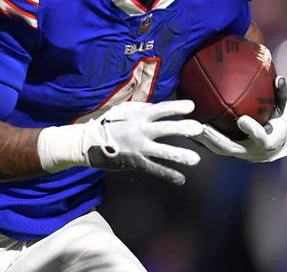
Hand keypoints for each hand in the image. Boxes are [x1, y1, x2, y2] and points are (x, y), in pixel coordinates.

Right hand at [82, 100, 202, 184]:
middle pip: (165, 128)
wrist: (87, 143)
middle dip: (183, 128)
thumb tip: (158, 108)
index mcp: (138, 116)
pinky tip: (181, 179)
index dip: (176, 107)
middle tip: (198, 128)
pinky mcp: (135, 162)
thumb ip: (141, 109)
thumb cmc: (107, 125)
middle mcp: (140, 130)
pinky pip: (155, 169)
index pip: (160, 109)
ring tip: (195, 159)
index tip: (191, 106)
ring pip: (163, 152)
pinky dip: (168, 174)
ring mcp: (138, 147)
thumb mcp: (123, 110)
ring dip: (180, 155)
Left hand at [193, 76, 286, 162]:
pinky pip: (213, 147)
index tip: (243, 120)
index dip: (252, 130)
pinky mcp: (229, 152)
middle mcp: (250, 151)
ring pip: (218, 149)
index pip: (260, 136)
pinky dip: (200, 140)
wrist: (274, 149)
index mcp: (267, 141)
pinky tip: (187, 128)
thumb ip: (282, 96)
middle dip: (216, 139)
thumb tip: (280, 78)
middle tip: (203, 127)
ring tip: (189, 127)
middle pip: (230, 147)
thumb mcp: (285, 112)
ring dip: (203, 140)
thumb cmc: (279, 126)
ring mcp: (238, 153)